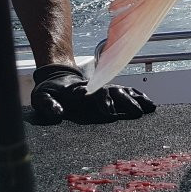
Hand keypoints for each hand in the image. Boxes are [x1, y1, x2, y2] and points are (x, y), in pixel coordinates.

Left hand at [31, 64, 155, 124]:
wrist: (57, 77)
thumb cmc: (49, 90)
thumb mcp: (41, 97)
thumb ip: (48, 105)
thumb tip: (58, 114)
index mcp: (80, 91)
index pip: (94, 93)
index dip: (101, 100)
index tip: (108, 111)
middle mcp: (95, 88)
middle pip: (113, 92)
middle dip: (125, 102)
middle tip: (136, 112)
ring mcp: (104, 88)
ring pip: (123, 91)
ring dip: (136, 99)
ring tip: (149, 107)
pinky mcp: (109, 92)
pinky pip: (127, 92)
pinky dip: (138, 96)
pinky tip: (149, 103)